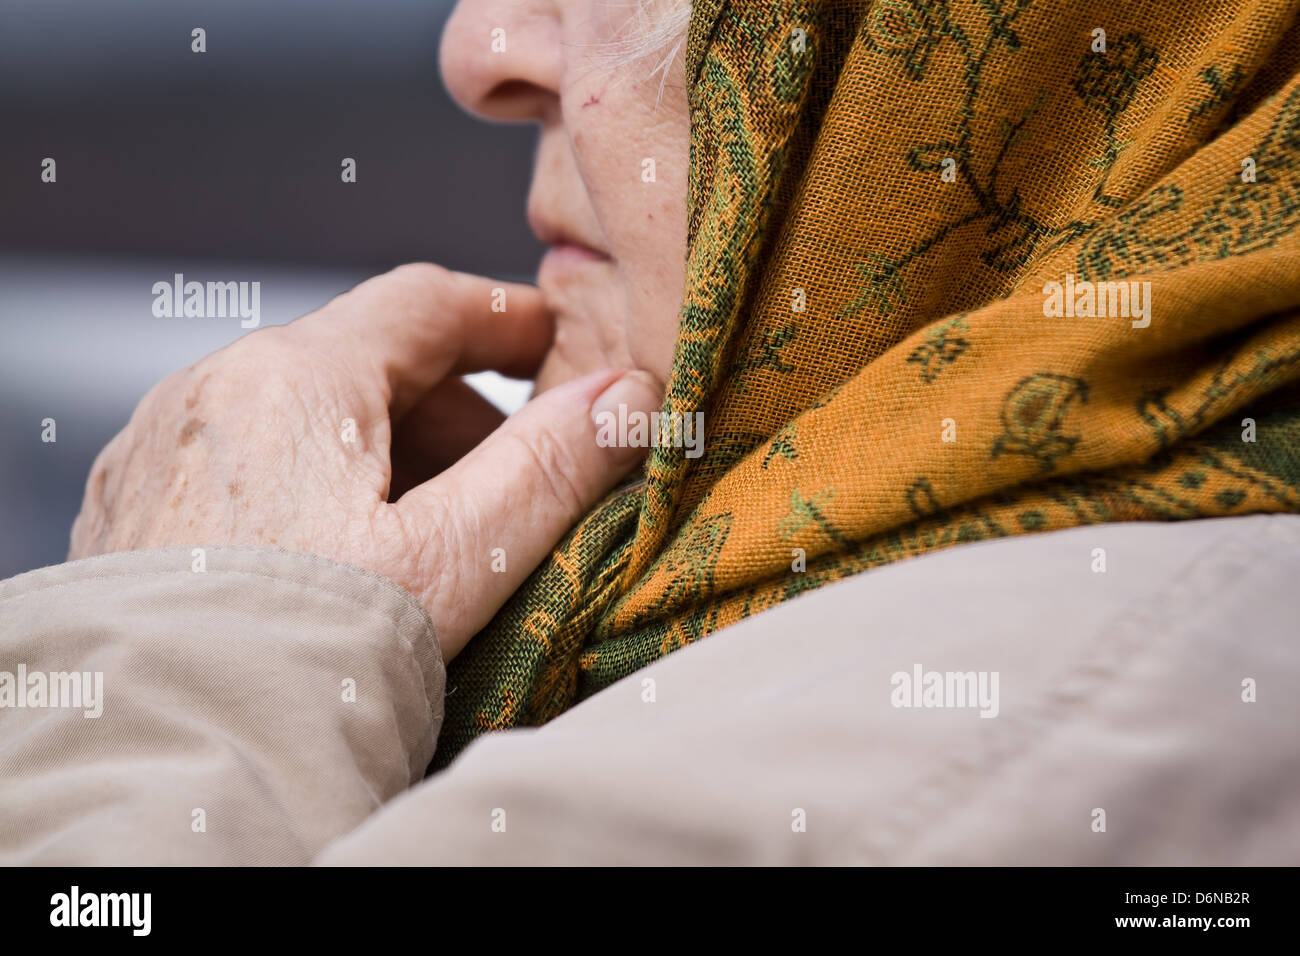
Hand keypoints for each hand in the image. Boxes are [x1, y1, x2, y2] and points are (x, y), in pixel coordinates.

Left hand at [69, 263, 661, 658]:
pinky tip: (340, 564)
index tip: (553, 342)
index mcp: (292, 377)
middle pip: (364, 362)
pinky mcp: (130, 513)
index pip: (422, 302)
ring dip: (382, 456)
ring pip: (302, 417)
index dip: (504, 316)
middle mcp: (211, 392)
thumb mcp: (453, 561)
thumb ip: (547, 468)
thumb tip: (626, 397)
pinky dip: (312, 488)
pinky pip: (246, 465)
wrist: (161, 756)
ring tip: (428, 541)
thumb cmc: (300, 657)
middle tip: (510, 482)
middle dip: (452, 413)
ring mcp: (160, 453)